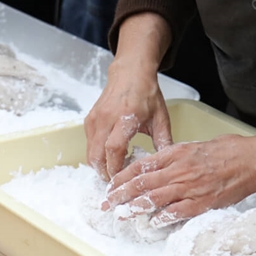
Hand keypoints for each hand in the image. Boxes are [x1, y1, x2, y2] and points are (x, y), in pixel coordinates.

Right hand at [84, 59, 172, 181]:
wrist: (130, 73)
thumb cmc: (146, 95)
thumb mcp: (161, 118)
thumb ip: (164, 142)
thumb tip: (167, 165)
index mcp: (126, 117)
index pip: (114, 148)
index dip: (115, 167)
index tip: (122, 178)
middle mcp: (107, 118)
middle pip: (97, 155)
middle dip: (104, 172)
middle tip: (115, 181)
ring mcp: (95, 119)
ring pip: (90, 152)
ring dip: (99, 166)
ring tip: (112, 171)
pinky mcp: (89, 120)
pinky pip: (89, 145)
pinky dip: (96, 155)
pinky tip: (109, 157)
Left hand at [103, 134, 255, 225]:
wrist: (253, 160)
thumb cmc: (228, 151)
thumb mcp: (196, 146)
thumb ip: (175, 156)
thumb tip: (158, 165)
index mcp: (176, 154)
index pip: (141, 166)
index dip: (122, 177)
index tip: (110, 186)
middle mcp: (179, 169)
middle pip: (142, 183)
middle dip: (120, 195)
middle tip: (107, 204)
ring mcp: (190, 187)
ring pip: (155, 198)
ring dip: (135, 207)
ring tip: (122, 215)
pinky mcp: (202, 202)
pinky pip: (177, 212)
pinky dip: (163, 217)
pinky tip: (152, 222)